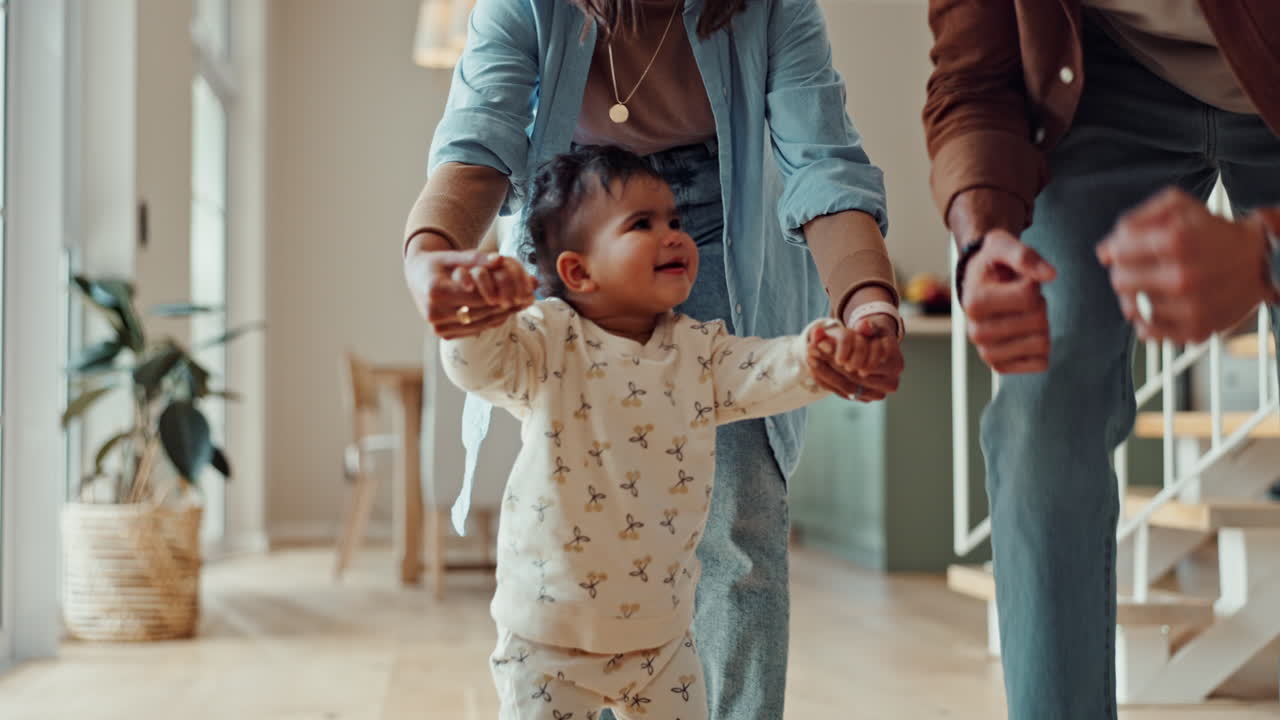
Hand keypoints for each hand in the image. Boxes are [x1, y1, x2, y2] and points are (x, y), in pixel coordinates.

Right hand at [404, 235, 537, 338]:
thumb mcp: (454, 255)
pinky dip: (491, 321)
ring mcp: (438, 327)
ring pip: (480, 323)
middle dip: (506, 304)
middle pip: (480, 311)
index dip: (500, 292)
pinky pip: (474, 329)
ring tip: (522, 304)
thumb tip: (500, 260)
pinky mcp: (443, 334)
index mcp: (435, 291)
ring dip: (503, 315)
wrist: (416, 277)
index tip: (522, 289)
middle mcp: (434, 313)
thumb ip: (477, 258)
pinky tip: (506, 312)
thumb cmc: (438, 262)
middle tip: (529, 298)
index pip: (477, 295)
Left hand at [806, 317, 902, 402]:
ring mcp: (877, 394)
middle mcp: (890, 383)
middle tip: (810, 350)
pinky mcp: (864, 397)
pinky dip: (827, 380)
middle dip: (831, 363)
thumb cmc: (874, 335)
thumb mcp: (871, 327)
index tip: (822, 345)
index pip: (866, 363)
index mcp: (895, 364)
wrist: (877, 349)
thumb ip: (867, 326)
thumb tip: (863, 325)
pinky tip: (813, 368)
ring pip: (847, 387)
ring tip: (809, 357)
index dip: (843, 354)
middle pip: (855, 377)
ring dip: (825, 373)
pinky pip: (843, 392)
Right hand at [963, 229, 1056, 373]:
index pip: (1029, 296)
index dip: (1034, 284)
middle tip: (1021, 298)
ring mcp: (987, 351)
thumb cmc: (993, 263)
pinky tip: (1026, 334)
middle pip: (1038, 321)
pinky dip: (1042, 347)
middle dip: (1039, 305)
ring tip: (1022, 314)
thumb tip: (1051, 275)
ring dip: (1041, 325)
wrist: (977, 283)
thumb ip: (1025, 255)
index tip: (1018, 280)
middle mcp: (976, 331)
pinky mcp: (999, 365)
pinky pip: (1040, 364)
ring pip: (1042, 344)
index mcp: (975, 303)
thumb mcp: (1003, 246)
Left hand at [1097, 187, 1272, 342]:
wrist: (1263, 261)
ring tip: (1154, 286)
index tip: (1129, 251)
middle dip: (1126, 272)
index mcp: (1176, 241)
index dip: (1119, 249)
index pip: (1117, 252)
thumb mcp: (1180, 206)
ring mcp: (1189, 307)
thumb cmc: (1217, 233)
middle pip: (1119, 281)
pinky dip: (1148, 319)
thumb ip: (1136, 220)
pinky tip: (1162, 305)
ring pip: (1130, 308)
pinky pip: (1148, 331)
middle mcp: (1182, 276)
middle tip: (1143, 268)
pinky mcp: (1195, 329)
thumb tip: (1104, 251)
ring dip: (1136, 297)